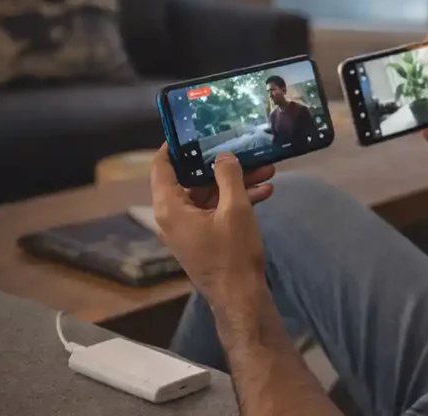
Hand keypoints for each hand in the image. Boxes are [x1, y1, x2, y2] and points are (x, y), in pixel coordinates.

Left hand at [150, 145, 275, 304]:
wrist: (240, 297)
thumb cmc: (233, 254)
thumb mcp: (235, 209)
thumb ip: (228, 176)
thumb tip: (223, 156)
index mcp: (170, 207)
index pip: (162, 166)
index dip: (174, 145)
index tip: (192, 129)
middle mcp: (173, 216)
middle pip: (191, 179)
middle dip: (220, 164)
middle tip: (241, 148)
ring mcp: (189, 229)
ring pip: (209, 195)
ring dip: (235, 183)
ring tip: (265, 170)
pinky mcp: (204, 238)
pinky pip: (216, 210)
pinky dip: (236, 200)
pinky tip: (263, 192)